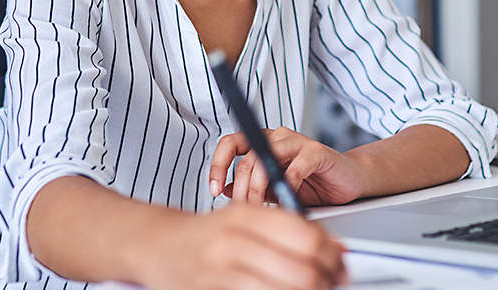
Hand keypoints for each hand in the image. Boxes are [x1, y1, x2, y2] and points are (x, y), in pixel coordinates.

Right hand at [138, 203, 346, 289]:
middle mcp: (233, 242)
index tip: (342, 262)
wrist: (156, 244)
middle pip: (302, 268)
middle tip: (336, 282)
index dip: (333, 254)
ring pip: (287, 289)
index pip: (306, 235)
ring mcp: (221, 272)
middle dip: (327, 279)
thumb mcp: (243, 217)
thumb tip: (330, 246)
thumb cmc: (207, 234)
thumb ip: (283, 226)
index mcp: (246, 215)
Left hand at [209, 127, 368, 205]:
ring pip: (266, 160)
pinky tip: (287, 204)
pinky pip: (294, 169)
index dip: (217, 165)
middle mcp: (278, 138)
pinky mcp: (316, 152)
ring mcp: (297, 142)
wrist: (347, 182)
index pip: (230, 144)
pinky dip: (287, 189)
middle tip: (243, 211)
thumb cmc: (312, 185)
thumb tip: (224, 190)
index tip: (213, 190)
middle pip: (246, 158)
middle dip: (240, 189)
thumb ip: (250, 186)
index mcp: (264, 143)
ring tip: (262, 208)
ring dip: (259, 188)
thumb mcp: (273, 189)